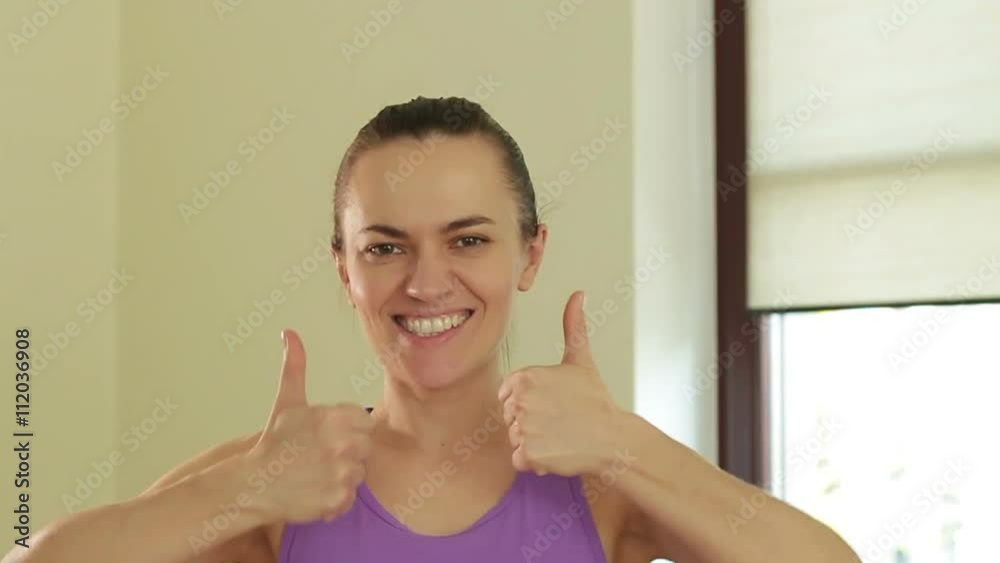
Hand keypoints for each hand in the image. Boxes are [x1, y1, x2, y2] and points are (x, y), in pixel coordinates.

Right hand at [245, 329, 373, 522]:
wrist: (255, 483)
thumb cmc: (274, 441)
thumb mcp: (287, 400)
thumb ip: (295, 366)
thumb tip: (289, 333)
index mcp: (336, 417)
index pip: (364, 423)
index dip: (347, 430)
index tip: (326, 437)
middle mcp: (343, 444)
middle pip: (365, 448)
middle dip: (346, 452)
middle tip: (319, 456)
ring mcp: (342, 473)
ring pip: (359, 473)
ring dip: (342, 475)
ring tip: (316, 473)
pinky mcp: (339, 499)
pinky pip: (350, 496)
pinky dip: (336, 497)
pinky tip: (316, 490)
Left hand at [498, 291, 625, 475]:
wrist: (613, 438)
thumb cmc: (596, 401)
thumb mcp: (581, 360)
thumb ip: (573, 326)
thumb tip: (578, 294)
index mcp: (525, 377)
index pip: (507, 395)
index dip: (529, 402)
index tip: (551, 404)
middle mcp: (520, 401)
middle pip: (508, 417)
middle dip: (529, 422)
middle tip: (558, 420)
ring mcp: (523, 429)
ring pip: (514, 439)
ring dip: (533, 442)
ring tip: (559, 435)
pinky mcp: (529, 454)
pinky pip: (519, 460)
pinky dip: (535, 461)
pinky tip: (556, 450)